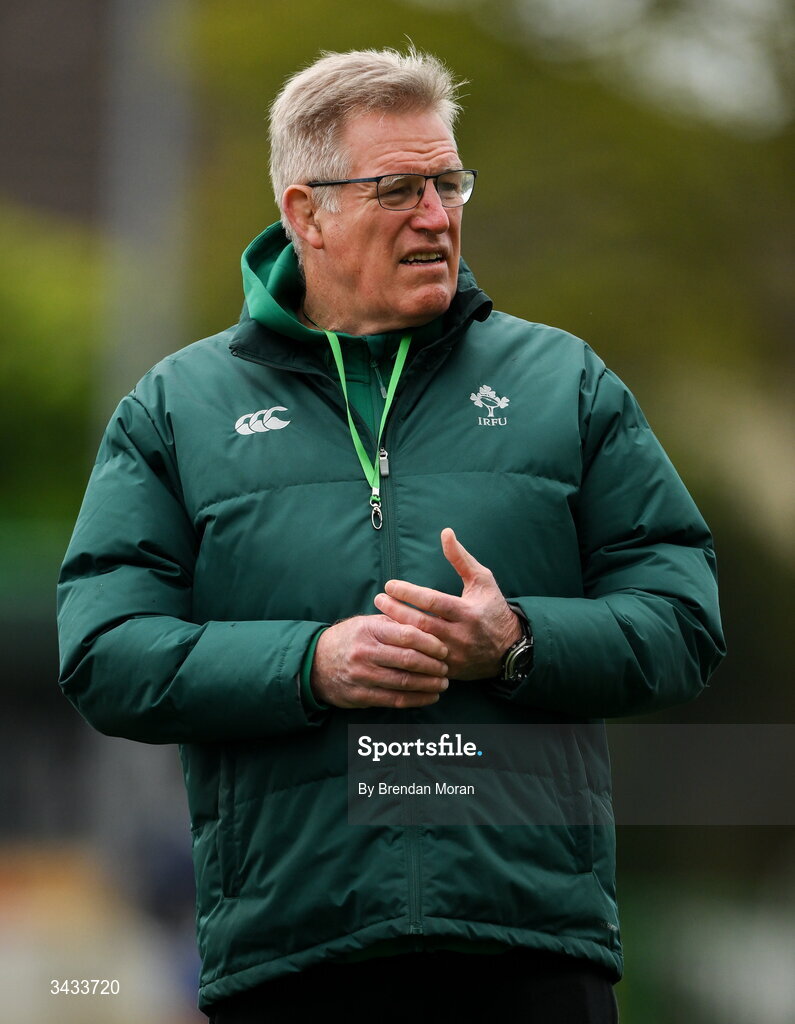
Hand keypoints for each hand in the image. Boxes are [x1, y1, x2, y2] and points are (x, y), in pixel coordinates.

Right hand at [310, 614, 448, 708]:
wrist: (316, 664)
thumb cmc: (350, 639)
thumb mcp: (367, 623)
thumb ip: (395, 624)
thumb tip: (428, 625)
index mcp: (370, 631)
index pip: (408, 635)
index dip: (430, 643)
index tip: (444, 649)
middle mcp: (365, 653)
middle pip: (409, 661)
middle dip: (433, 666)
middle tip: (447, 668)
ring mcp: (363, 676)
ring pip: (404, 683)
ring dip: (429, 685)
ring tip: (443, 683)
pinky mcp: (361, 696)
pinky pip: (395, 700)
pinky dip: (417, 700)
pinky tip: (430, 697)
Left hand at [373, 528, 521, 679]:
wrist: (510, 649)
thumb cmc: (493, 608)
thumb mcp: (482, 580)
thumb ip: (461, 558)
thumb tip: (445, 533)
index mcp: (468, 612)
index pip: (433, 601)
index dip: (409, 593)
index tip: (389, 585)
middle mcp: (461, 635)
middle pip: (421, 623)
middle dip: (396, 610)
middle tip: (378, 599)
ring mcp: (454, 655)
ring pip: (419, 644)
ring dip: (396, 630)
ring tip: (379, 616)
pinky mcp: (449, 670)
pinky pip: (422, 662)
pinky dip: (405, 650)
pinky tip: (391, 639)